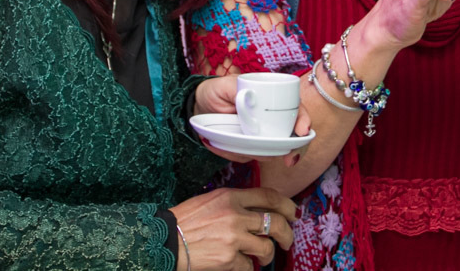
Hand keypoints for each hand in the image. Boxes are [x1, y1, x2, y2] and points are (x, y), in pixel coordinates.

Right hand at [170, 187, 295, 270]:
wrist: (165, 241)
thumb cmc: (185, 221)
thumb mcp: (210, 201)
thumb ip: (234, 203)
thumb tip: (257, 212)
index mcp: (230, 197)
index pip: (268, 196)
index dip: (286, 204)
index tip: (293, 213)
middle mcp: (235, 215)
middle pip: (276, 222)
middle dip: (287, 234)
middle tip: (288, 241)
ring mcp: (233, 237)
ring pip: (266, 247)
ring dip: (268, 254)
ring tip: (262, 257)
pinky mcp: (228, 259)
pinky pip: (249, 266)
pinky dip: (247, 268)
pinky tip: (240, 265)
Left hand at [193, 76, 310, 166]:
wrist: (198, 107)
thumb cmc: (216, 90)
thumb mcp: (225, 85)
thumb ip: (236, 89)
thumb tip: (250, 99)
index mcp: (272, 99)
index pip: (296, 110)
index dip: (303, 120)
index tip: (302, 131)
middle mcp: (271, 119)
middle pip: (293, 136)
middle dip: (296, 149)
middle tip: (290, 159)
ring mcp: (261, 135)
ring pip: (273, 151)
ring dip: (263, 154)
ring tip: (239, 144)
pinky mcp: (247, 148)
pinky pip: (249, 157)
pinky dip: (239, 155)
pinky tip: (224, 147)